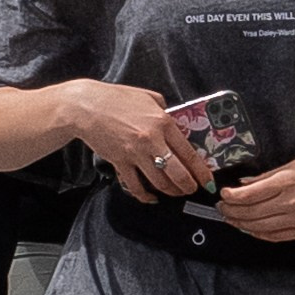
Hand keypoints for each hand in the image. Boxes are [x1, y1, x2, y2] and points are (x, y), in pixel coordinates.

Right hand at [75, 82, 214, 204]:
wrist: (86, 107)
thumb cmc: (117, 98)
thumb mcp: (148, 97)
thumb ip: (165, 110)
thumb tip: (176, 122)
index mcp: (163, 122)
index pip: (189, 153)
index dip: (201, 171)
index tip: (207, 181)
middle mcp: (151, 140)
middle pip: (177, 173)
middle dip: (188, 186)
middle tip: (192, 190)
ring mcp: (135, 153)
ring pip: (159, 182)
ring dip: (170, 191)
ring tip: (175, 193)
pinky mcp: (120, 162)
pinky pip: (136, 186)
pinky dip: (145, 195)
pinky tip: (151, 197)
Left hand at [217, 157, 294, 242]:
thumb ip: (270, 175)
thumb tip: (247, 183)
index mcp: (288, 182)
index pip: (249, 195)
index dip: (231, 197)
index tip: (223, 194)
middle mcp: (290, 204)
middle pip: (250, 213)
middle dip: (231, 211)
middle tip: (221, 207)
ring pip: (259, 228)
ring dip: (240, 225)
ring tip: (230, 219)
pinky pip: (274, 237)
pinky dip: (258, 234)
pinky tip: (250, 229)